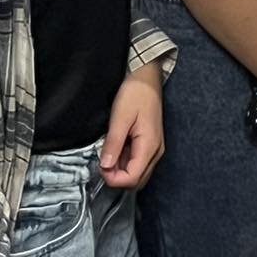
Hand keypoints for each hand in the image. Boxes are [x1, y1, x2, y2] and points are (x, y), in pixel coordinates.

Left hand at [99, 62, 164, 188]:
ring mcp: (155, 147)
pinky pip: (138, 162)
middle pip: (136, 180)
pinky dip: (125, 160)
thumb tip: (105, 166)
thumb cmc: (136, 92)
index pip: (132, 179)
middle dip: (117, 176)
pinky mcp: (151, 143)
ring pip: (137, 173)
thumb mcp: (120, 117)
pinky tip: (117, 147)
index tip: (101, 166)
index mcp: (150, 146)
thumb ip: (113, 143)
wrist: (147, 76)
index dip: (113, 178)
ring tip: (110, 150)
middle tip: (103, 160)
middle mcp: (156, 151)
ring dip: (121, 169)